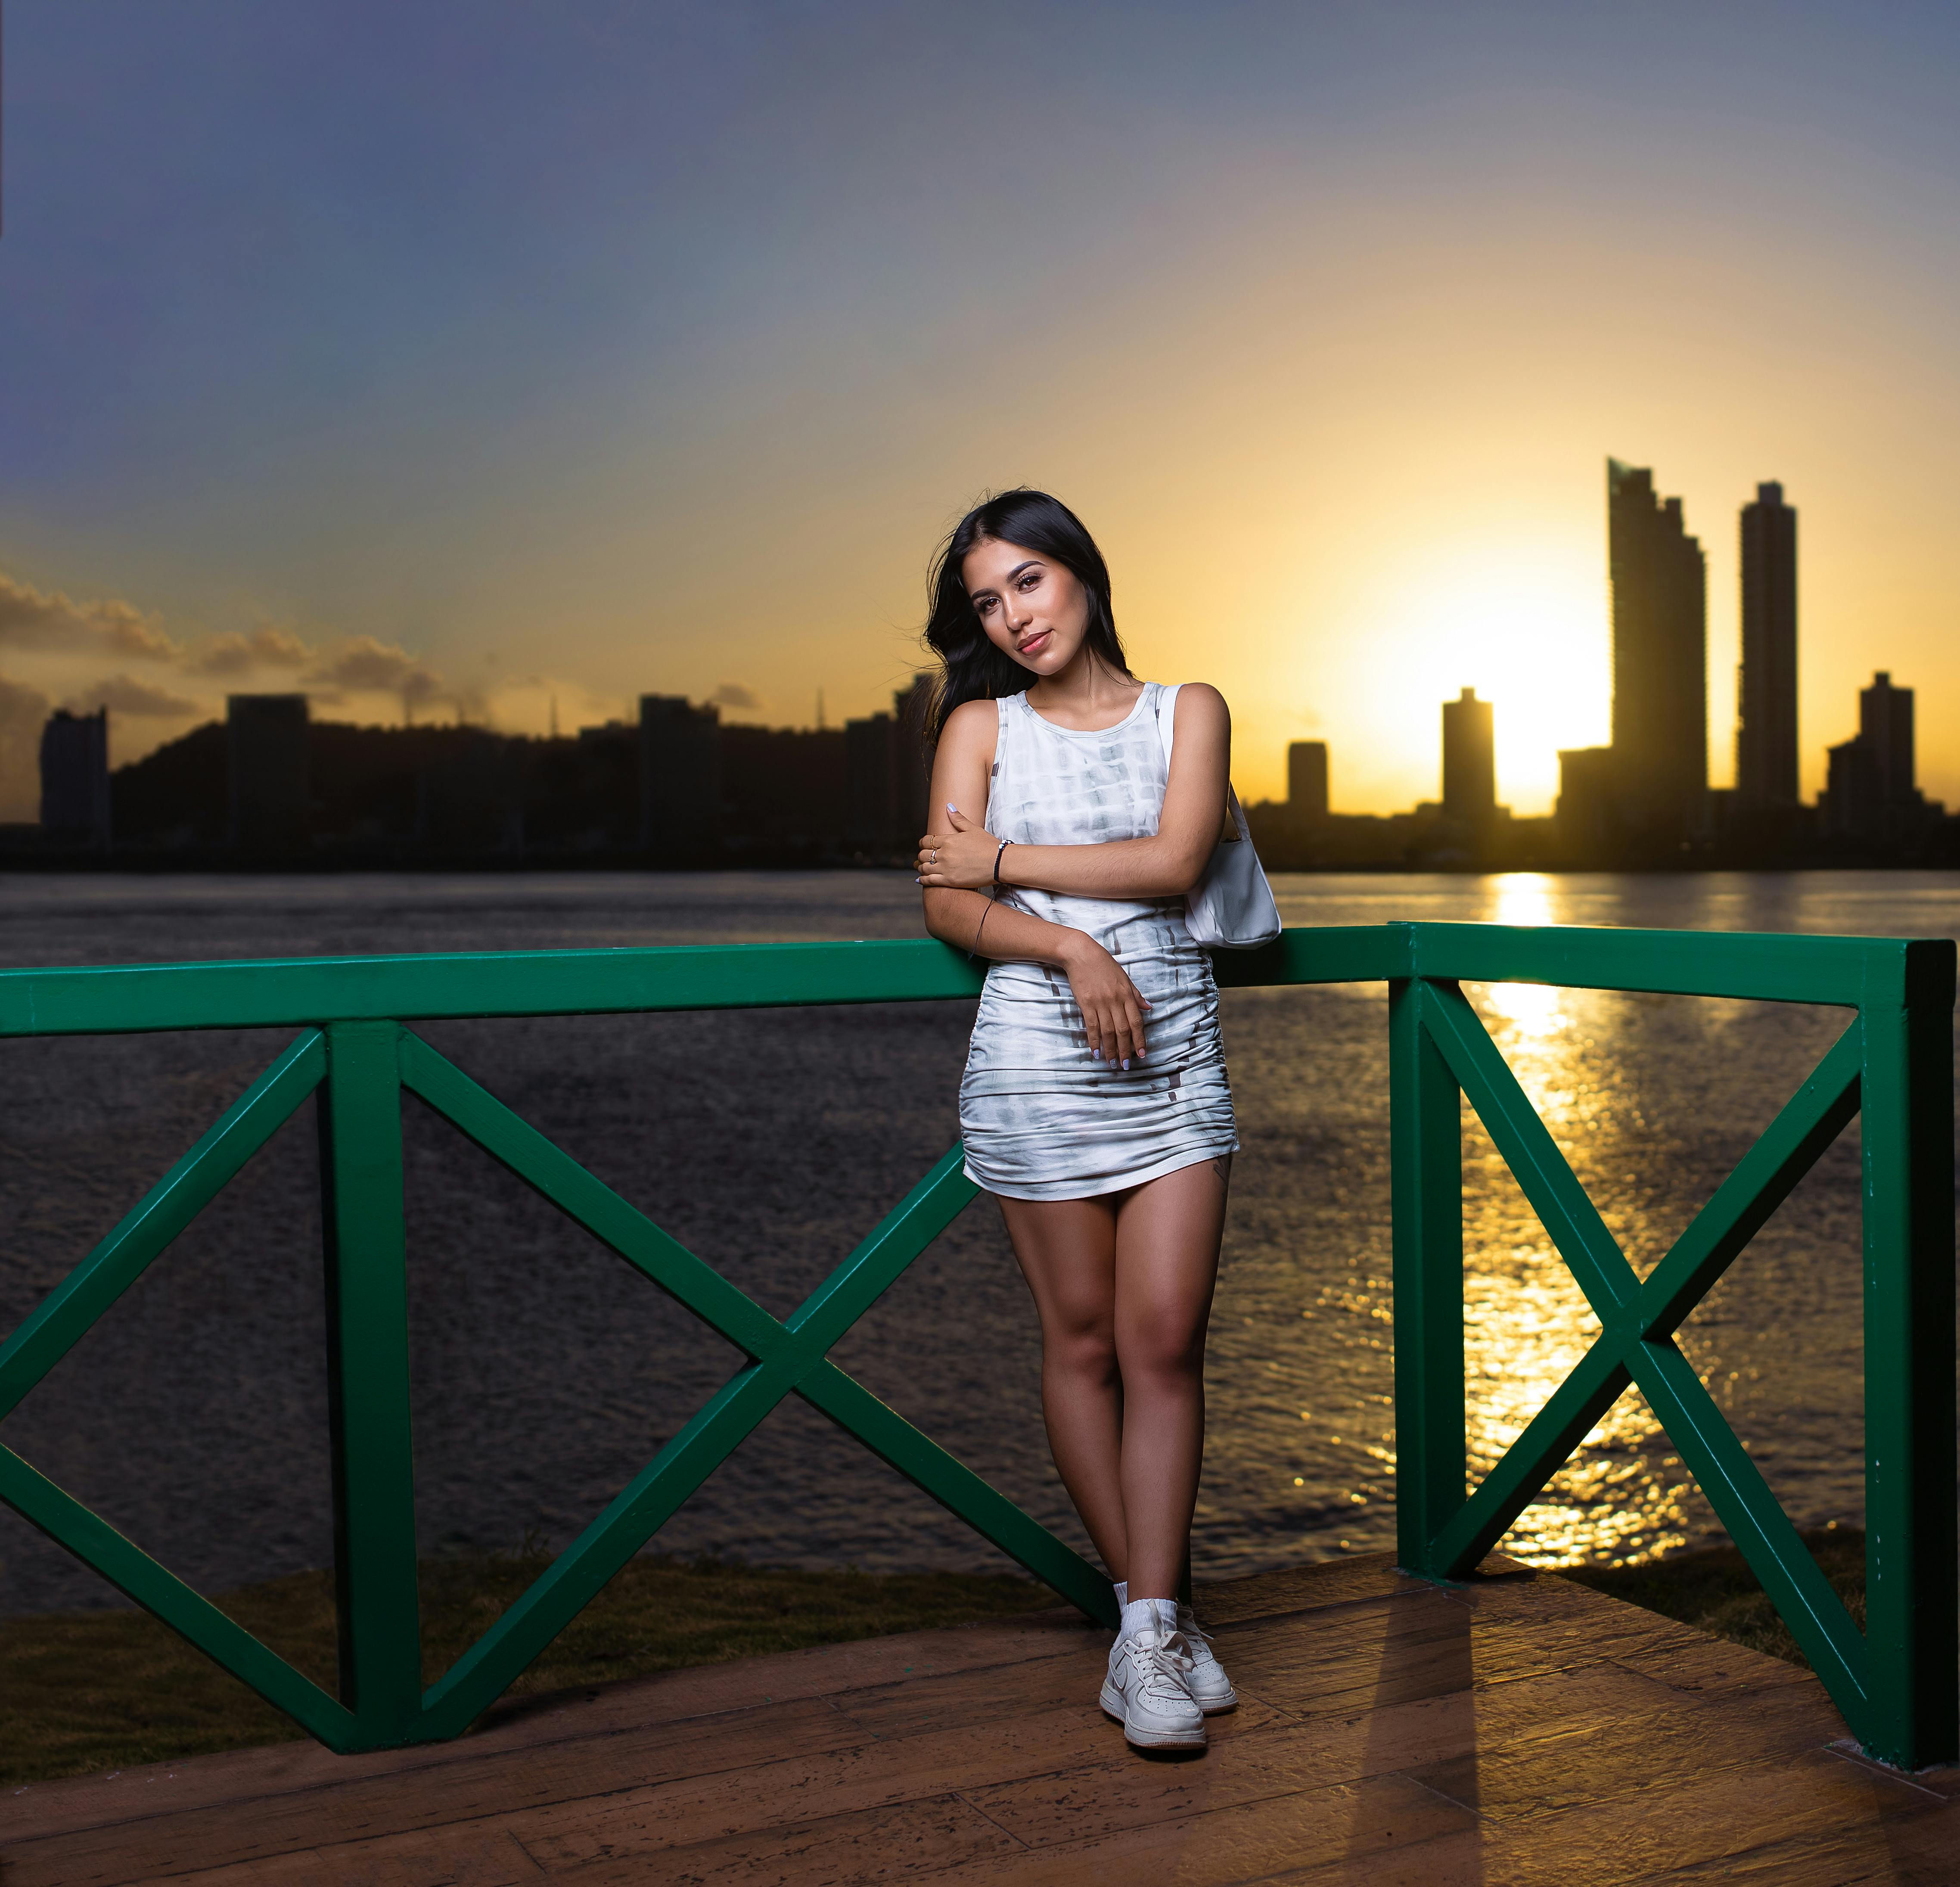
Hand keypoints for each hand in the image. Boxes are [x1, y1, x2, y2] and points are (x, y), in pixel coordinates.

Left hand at [916, 804, 1001, 889]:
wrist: (999, 863)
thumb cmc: (989, 846)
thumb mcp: (973, 829)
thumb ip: (958, 819)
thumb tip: (948, 807)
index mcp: (948, 840)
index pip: (927, 840)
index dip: (923, 843)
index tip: (924, 845)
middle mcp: (944, 854)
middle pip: (923, 854)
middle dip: (922, 855)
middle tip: (924, 857)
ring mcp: (945, 868)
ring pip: (924, 868)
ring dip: (921, 867)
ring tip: (922, 867)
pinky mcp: (949, 881)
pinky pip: (930, 881)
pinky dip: (923, 880)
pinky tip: (921, 879)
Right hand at [1058, 934, 1150, 1066]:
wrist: (1081, 954)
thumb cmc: (1104, 965)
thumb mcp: (1124, 977)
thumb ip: (1136, 995)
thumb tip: (1149, 1008)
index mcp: (1127, 994)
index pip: (1136, 1022)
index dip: (1140, 1040)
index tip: (1142, 1054)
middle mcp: (1115, 1000)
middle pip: (1123, 1031)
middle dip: (1125, 1050)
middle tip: (1126, 1065)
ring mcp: (1100, 1002)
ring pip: (1108, 1032)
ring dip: (1110, 1050)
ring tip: (1112, 1063)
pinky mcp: (1085, 1003)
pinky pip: (1091, 1026)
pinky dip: (1094, 1041)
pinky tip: (1096, 1052)